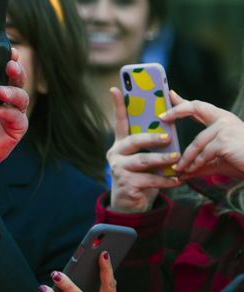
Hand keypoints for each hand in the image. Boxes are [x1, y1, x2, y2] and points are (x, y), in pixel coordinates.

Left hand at [0, 48, 28, 204]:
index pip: (7, 69)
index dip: (10, 58)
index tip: (8, 50)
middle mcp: (8, 97)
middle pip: (19, 79)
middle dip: (16, 70)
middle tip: (9, 65)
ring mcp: (14, 113)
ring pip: (21, 98)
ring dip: (12, 92)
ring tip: (0, 90)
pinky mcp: (15, 130)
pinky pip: (15, 118)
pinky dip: (4, 113)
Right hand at [107, 87, 181, 213]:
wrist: (130, 203)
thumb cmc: (141, 174)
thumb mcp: (145, 155)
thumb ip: (152, 141)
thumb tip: (168, 121)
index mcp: (121, 143)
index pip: (120, 121)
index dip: (118, 105)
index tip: (116, 88)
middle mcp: (116, 153)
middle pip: (134, 141)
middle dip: (152, 138)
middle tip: (168, 137)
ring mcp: (119, 169)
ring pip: (142, 161)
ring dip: (161, 160)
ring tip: (176, 160)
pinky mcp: (126, 184)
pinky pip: (149, 180)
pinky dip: (165, 180)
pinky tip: (177, 180)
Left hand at [161, 91, 243, 178]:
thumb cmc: (243, 162)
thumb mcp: (217, 161)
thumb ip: (199, 164)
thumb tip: (181, 173)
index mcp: (223, 120)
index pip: (199, 107)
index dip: (183, 102)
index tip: (170, 94)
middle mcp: (224, 119)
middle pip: (196, 108)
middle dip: (177, 110)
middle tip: (162, 116)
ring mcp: (225, 128)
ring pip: (197, 142)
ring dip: (186, 158)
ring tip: (178, 169)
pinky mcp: (224, 140)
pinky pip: (204, 153)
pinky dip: (196, 164)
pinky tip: (191, 171)